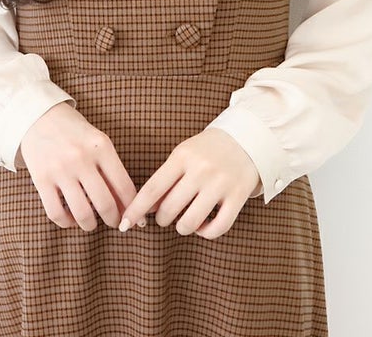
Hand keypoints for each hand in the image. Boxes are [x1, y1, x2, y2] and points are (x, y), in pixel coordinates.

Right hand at [19, 102, 138, 231]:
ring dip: (90, 225)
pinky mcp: (41, 179)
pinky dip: (66, 222)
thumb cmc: (74, 131)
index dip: (133, 208)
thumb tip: (126, 205)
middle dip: (114, 220)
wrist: (38, 115)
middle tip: (115, 223)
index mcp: (101, 146)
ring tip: (91, 223)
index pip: (124, 186)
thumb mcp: (97, 141)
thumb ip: (111, 169)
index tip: (135, 218)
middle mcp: (82, 158)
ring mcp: (60, 169)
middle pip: (105, 204)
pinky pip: (57, 213)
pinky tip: (71, 218)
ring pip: (82, 213)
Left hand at [117, 128, 261, 239]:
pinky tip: (203, 226)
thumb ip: (165, 179)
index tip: (124, 224)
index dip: (135, 210)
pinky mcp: (238, 196)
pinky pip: (218, 228)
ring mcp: (220, 184)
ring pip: (190, 222)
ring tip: (184, 221)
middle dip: (162, 219)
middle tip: (166, 216)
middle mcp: (200, 170)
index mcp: (182, 156)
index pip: (152, 189)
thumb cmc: (207, 150)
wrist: (247, 137)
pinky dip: (206, 233)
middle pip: (169, 210)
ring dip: (182, 228)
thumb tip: (145, 209)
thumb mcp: (183, 154)